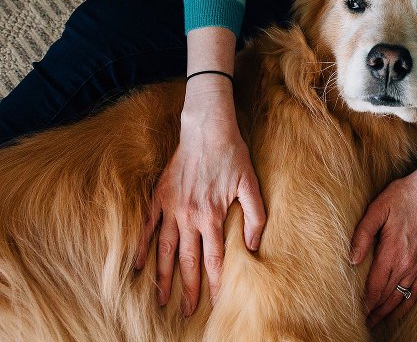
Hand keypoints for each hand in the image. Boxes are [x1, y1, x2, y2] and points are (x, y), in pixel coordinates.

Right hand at [134, 80, 265, 315]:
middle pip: (188, 261)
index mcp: (212, 216)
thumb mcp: (251, 185)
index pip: (214, 259)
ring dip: (164, 276)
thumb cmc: (233, 156)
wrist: (207, 129)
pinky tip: (138, 266)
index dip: (215, 283)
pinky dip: (142, 247)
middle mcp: (189, 216)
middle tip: (186, 311)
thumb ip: (255, 217)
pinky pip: (147, 227)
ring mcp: (171, 208)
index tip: (217, 301)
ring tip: (161, 298)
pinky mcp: (159, 197)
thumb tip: (254, 246)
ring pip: (166, 250)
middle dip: (188, 289)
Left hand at [348, 162, 416, 326]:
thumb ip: (363, 235)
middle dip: (373, 311)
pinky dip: (406, 305)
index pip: (375, 287)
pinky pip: (416, 291)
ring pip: (400, 297)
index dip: (365, 303)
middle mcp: (406, 264)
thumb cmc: (402, 196)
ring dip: (386, 312)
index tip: (355, 314)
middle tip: (361, 322)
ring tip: (374, 322)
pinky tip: (397, 313)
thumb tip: (351, 259)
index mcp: (392, 252)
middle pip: (386, 296)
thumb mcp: (377, 209)